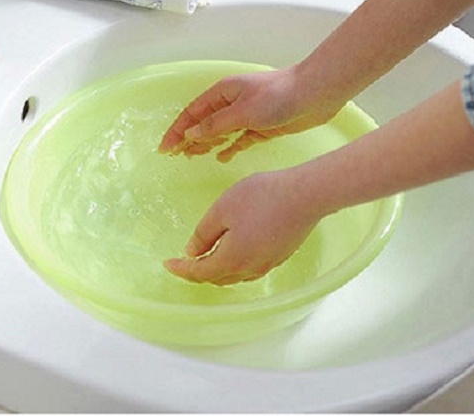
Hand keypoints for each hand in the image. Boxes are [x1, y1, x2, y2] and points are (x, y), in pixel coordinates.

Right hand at [157, 67, 340, 161]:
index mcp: (222, 93)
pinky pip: (239, 139)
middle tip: (176, 157)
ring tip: (192, 157)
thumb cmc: (278, 96)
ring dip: (206, 143)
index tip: (166, 149)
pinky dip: (229, 148)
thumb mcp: (242, 112)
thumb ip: (216, 125)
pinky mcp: (262, 126)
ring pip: (219, 132)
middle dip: (188, 138)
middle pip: (203, 122)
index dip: (177, 131)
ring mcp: (247, 115)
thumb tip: (191, 134)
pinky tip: (221, 157)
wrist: (315, 94)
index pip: (192, 113)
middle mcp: (231, 103)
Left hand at [164, 169, 325, 283]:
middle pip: (217, 278)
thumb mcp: (222, 209)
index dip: (181, 270)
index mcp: (231, 260)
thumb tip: (192, 252)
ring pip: (235, 275)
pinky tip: (235, 250)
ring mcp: (267, 264)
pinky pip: (250, 268)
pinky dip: (235, 264)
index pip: (199, 273)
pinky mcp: (280, 256)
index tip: (168, 264)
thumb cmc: (261, 197)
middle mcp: (250, 269)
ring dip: (218, 269)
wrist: (305, 195)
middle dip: (198, 272)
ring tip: (207, 256)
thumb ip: (203, 234)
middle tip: (185, 260)